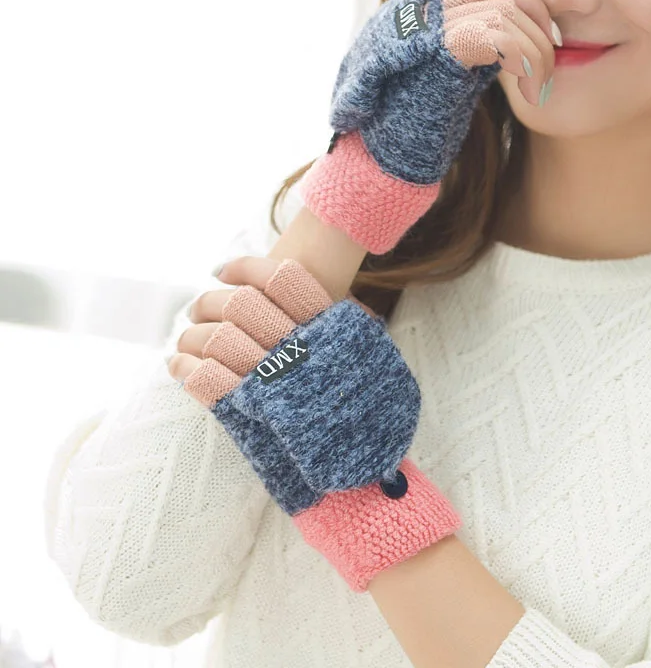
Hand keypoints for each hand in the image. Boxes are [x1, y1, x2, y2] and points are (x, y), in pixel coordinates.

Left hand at [165, 255, 461, 591]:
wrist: (360, 482)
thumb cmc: (367, 420)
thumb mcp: (371, 362)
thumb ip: (349, 329)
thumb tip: (327, 300)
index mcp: (329, 331)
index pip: (281, 277)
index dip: (247, 268)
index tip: (225, 271)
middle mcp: (298, 350)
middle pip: (242, 304)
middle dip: (211, 300)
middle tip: (198, 306)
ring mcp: (270, 382)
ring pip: (215, 338)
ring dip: (191, 335)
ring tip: (184, 339)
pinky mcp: (246, 415)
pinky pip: (203, 378)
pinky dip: (184, 368)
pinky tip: (179, 367)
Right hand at [297, 0, 559, 255]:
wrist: (380, 163)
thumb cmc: (410, 136)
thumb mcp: (445, 89)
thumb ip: (469, 62)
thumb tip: (512, 50)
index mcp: (426, 22)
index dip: (524, 8)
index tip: (545, 43)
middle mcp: (424, 17)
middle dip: (537, 25)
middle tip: (550, 66)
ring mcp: (428, 30)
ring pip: (505, 12)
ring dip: (536, 48)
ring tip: (542, 85)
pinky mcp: (438, 51)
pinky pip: (497, 35)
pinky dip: (524, 59)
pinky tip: (530, 88)